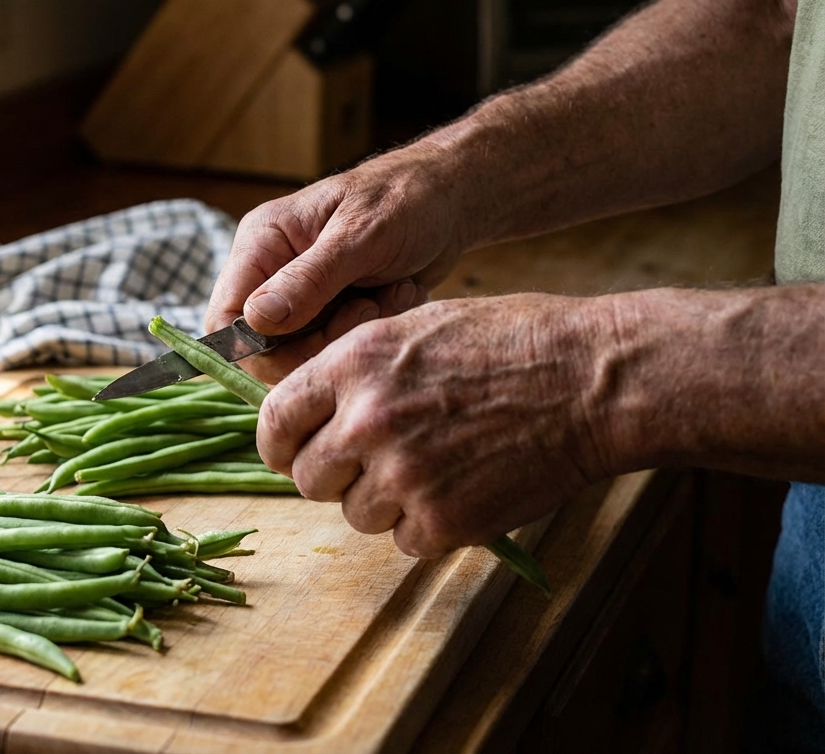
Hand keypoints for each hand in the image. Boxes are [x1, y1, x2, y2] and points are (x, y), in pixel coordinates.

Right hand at [206, 145, 469, 382]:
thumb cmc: (406, 199)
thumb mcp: (360, 236)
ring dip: (348, 336)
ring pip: (301, 354)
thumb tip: (256, 320)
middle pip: (262, 348)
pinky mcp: (329, 313)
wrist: (451, 200)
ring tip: (388, 297)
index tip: (310, 345)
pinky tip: (396, 297)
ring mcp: (300, 296)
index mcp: (261, 243)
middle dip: (316, 344)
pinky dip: (366, 334)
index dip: (256, 348)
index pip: (224, 318)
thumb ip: (309, 280)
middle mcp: (270, 273)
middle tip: (364, 311)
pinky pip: (333, 349)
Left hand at [256, 293, 615, 557]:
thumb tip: (309, 407)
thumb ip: (354, 369)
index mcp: (352, 364)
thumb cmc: (511, 342)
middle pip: (308, 476)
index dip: (279, 443)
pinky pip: (404, 540)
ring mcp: (403, 475)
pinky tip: (461, 488)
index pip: (274, 420)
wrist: (592, 381)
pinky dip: (427, 526)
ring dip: (383, 501)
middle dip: (331, 476)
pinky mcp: (443, 520)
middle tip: (368, 466)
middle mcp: (367, 421)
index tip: (291, 453)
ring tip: (433, 466)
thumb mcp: (415, 326)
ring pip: (355, 514)